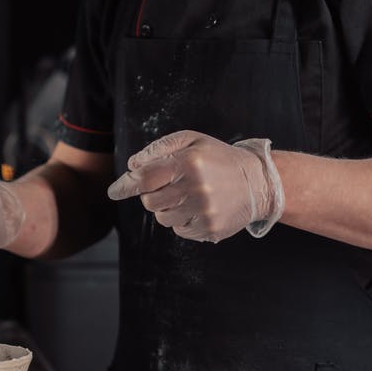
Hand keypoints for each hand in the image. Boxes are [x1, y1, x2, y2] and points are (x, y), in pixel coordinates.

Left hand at [106, 131, 284, 242]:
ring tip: (187, 196)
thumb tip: (133, 166)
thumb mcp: (192, 140)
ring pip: (163, 218)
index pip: (144, 178)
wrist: (258, 182)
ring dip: (168, 209)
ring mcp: (204, 211)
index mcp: (188, 163)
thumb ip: (159, 148)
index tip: (114, 191)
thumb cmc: (218, 158)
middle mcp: (195, 188)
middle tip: (168, 186)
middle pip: (150, 202)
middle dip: (152, 195)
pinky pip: (179, 230)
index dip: (125, 186)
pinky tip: (198, 208)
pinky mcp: (210, 228)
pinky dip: (182, 221)